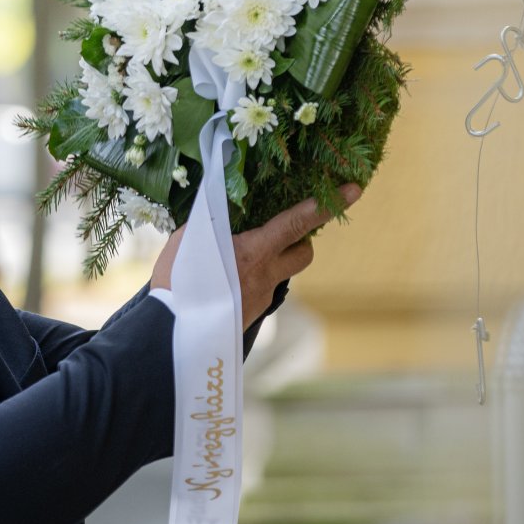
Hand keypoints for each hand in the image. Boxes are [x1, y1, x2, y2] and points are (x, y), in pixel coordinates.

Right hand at [151, 184, 361, 328]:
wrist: (170, 333)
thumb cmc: (176, 282)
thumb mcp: (188, 239)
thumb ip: (212, 225)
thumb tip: (221, 216)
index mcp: (254, 252)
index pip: (297, 224)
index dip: (325, 205)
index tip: (353, 190)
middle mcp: (265, 276)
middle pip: (304, 255)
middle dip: (302, 240)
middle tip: (280, 231)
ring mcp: (260, 299)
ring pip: (280, 274)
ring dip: (271, 262)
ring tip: (238, 258)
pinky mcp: (251, 315)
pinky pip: (259, 290)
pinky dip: (249, 281)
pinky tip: (223, 282)